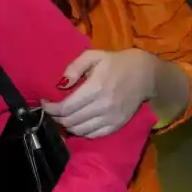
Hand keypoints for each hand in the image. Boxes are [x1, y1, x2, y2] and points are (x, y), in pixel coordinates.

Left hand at [41, 48, 156, 137]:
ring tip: (64, 116)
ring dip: (67, 125)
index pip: (65, 107)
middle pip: (70, 121)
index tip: (45, 103)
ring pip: (80, 131)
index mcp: (95, 88)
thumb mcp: (93, 56)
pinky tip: (78, 122)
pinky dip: (82, 131)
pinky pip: (93, 135)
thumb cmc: (116, 63)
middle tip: (53, 110)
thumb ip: (74, 68)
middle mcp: (103, 106)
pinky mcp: (117, 125)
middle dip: (56, 117)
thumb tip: (60, 85)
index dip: (50, 108)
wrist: (146, 74)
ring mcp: (111, 118)